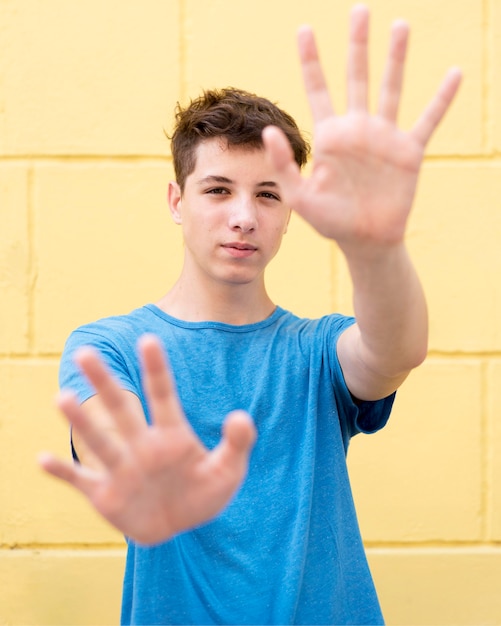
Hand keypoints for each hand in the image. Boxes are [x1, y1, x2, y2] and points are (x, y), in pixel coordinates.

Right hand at [39, 335, 255, 544]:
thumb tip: (242, 416)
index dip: (156, 369)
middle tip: (85, 352)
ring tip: (62, 396)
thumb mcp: (229, 470)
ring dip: (82, 420)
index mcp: (172, 435)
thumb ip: (237, 443)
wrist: (180, 526)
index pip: (163, 395)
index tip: (148, 338)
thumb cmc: (204, 492)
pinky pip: (80, 481)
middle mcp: (142, 445)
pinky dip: (63, 472)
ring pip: (100, 439)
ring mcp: (122, 469)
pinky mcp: (105, 495)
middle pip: (121, 408)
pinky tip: (43, 459)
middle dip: (105, 382)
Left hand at [263, 5, 460, 255]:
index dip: (310, 60)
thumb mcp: (300, 197)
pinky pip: (427, 120)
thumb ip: (284, 166)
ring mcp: (384, 137)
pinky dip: (441, 99)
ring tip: (400, 26)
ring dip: (396, 58)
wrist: (366, 241)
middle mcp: (357, 128)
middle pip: (356, 77)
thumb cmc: (331, 222)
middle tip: (360, 10)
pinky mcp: (408, 151)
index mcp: (329, 136)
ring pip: (391, 89)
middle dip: (357, 44)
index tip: (304, 29)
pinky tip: (454, 74)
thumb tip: (268, 132)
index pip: (317, 89)